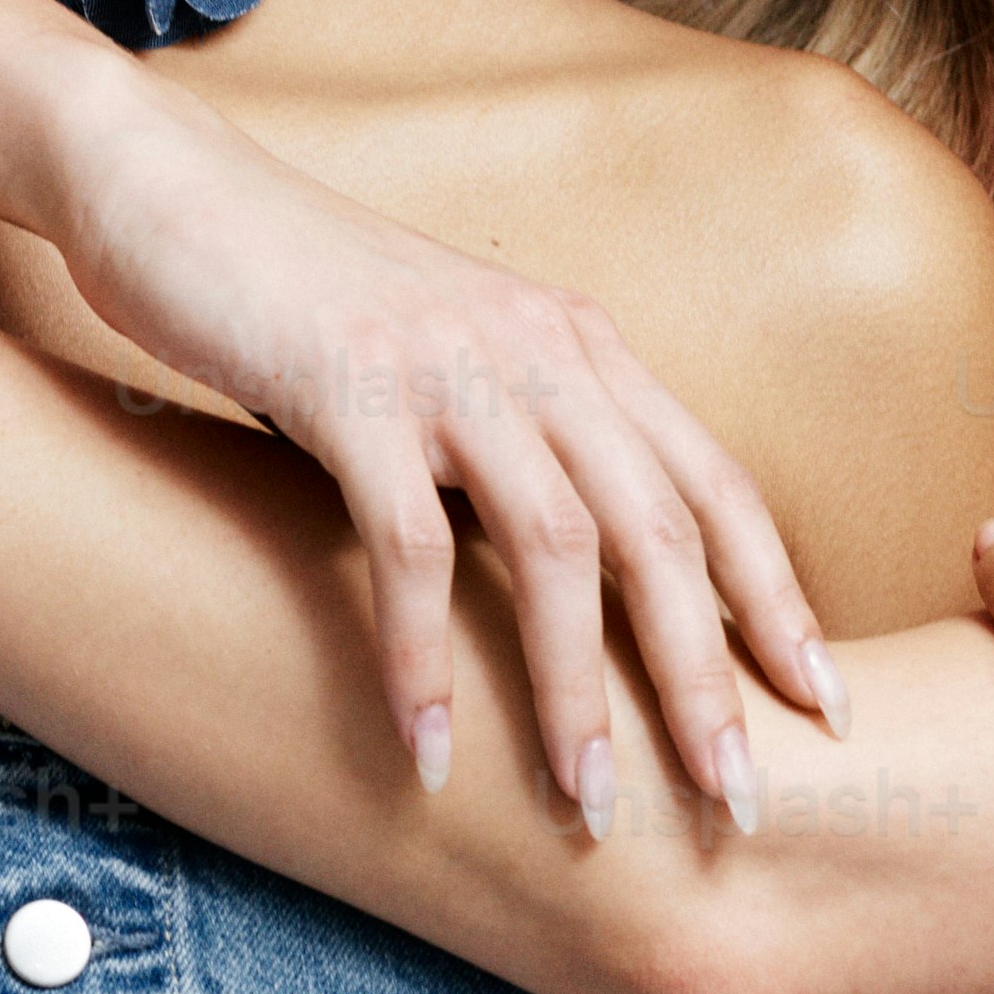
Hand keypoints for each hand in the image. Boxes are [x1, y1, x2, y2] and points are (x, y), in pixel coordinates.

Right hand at [51, 81, 839, 833]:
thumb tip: (576, 578)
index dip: (777, 599)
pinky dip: (425, 659)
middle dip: (706, 676)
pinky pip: (409, 546)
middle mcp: (537, 348)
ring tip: (589, 807)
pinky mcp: (347, 386)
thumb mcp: (448, 363)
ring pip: (558, 547)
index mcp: (577, 347)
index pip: (714, 484)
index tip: (823, 706)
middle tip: (736, 802)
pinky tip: (429, 750)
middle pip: (661, 530)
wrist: (170, 187)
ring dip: (578, 691)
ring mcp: (448, 364)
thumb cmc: (303, 300)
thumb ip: (519, 443)